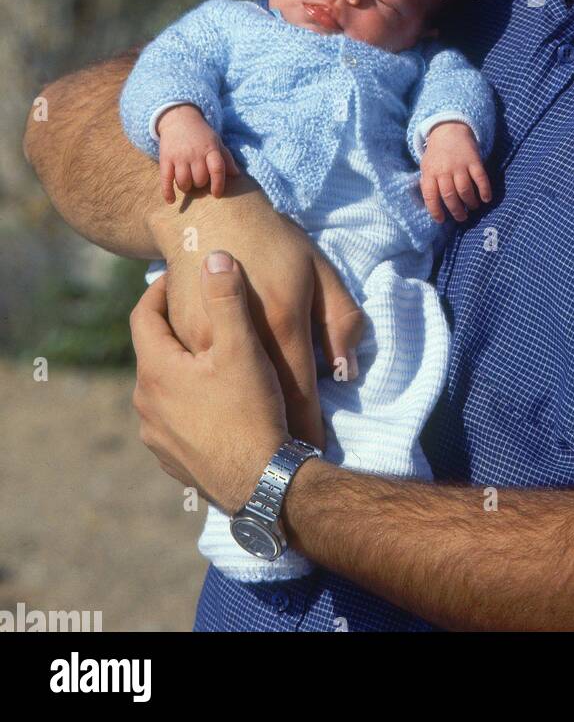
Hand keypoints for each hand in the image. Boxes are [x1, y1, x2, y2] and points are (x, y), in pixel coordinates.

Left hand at [131, 251, 289, 514]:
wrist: (263, 484)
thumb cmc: (252, 412)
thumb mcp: (243, 348)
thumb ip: (226, 298)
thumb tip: (213, 256)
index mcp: (156, 372)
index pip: (143, 316)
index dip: (159, 290)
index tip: (179, 276)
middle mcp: (145, 405)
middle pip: (154, 352)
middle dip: (177, 329)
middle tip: (205, 313)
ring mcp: (157, 438)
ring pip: (164, 387)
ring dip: (183, 368)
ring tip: (216, 358)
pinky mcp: (173, 461)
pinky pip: (175, 419)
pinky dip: (190, 402)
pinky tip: (220, 401)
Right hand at [148, 176, 363, 445]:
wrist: (208, 214)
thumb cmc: (273, 240)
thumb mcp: (318, 269)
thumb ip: (339, 319)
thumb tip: (346, 369)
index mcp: (282, 320)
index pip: (300, 389)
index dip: (309, 426)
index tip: (317, 452)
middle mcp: (241, 337)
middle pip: (263, 400)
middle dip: (277, 432)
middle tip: (291, 457)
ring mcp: (202, 342)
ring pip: (226, 395)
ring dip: (242, 420)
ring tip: (257, 445)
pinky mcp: (177, 341)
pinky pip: (197, 381)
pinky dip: (213, 399)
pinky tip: (223, 414)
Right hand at [157, 103, 239, 202]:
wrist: (179, 119)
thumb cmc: (201, 135)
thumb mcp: (216, 142)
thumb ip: (226, 158)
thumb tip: (237, 175)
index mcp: (210, 149)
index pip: (217, 169)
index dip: (218, 184)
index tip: (217, 194)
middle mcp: (195, 153)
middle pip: (200, 179)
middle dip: (201, 184)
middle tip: (199, 179)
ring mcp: (179, 156)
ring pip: (184, 181)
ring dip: (187, 187)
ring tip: (188, 183)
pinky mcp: (165, 159)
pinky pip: (166, 179)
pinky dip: (168, 192)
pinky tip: (171, 200)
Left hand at [419, 121, 491, 222]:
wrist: (448, 129)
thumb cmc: (436, 154)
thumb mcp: (426, 166)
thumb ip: (427, 183)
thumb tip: (431, 205)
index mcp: (430, 173)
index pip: (430, 195)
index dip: (435, 210)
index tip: (441, 220)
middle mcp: (444, 170)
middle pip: (449, 196)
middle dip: (456, 211)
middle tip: (462, 217)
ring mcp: (460, 165)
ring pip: (465, 190)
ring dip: (469, 203)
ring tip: (472, 207)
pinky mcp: (474, 161)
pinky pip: (480, 178)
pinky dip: (484, 190)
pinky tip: (486, 199)